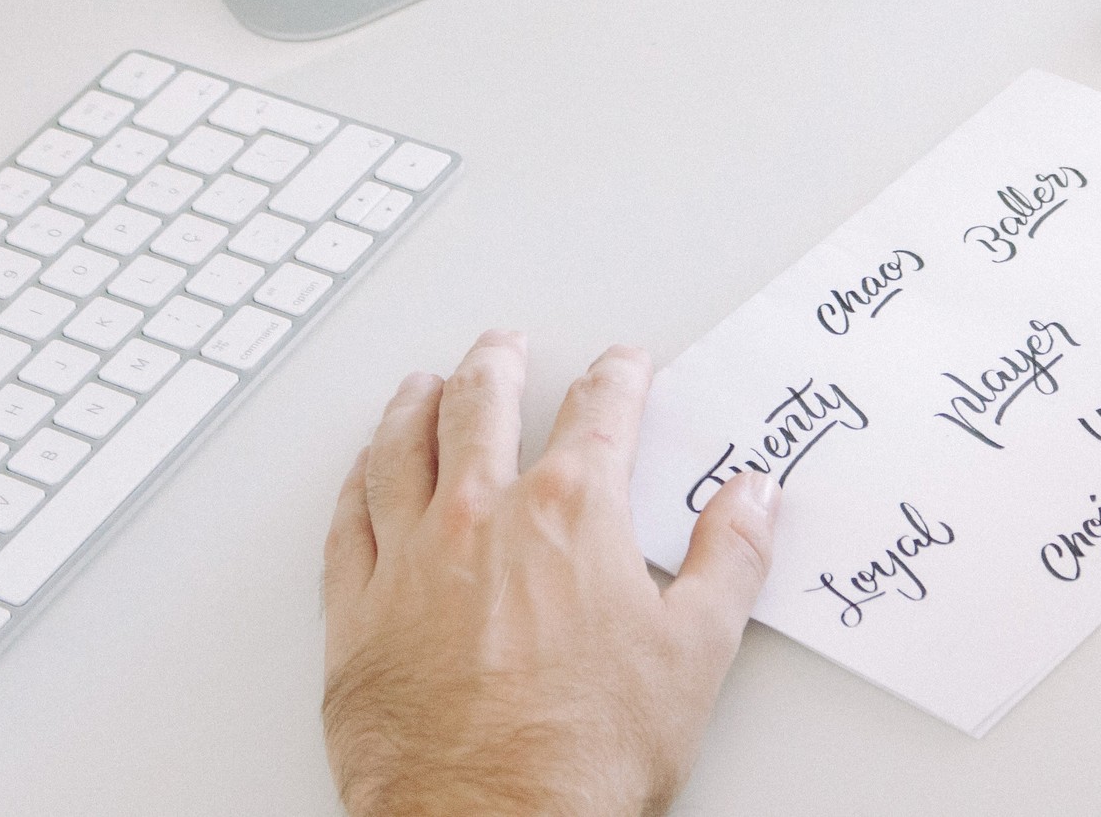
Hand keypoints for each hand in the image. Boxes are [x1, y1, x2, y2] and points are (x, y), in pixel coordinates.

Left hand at [322, 331, 779, 816]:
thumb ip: (730, 560)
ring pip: (401, 450)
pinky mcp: (357, 615)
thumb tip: (753, 501)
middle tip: (505, 346)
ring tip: (422, 384)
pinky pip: (347, 523)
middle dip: (499, 364)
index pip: (600, 412)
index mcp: (572, 514)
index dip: (618, 378)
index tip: (624, 366)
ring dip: (414, 405)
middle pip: (482, 406)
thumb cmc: (584, 754)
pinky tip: (361, 474)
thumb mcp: (696, 653)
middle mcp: (482, 518)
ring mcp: (410, 561)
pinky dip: (355, 484)